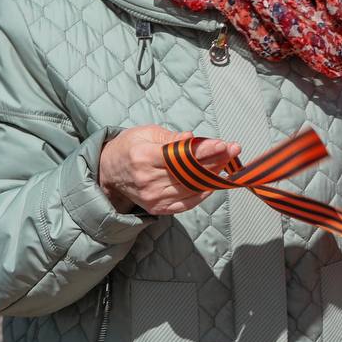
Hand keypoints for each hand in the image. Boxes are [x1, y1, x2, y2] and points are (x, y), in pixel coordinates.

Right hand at [98, 125, 239, 214]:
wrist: (109, 172)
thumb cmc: (130, 147)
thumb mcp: (146, 133)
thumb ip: (171, 137)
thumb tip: (192, 139)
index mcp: (143, 156)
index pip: (180, 155)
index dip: (204, 151)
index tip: (223, 144)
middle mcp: (147, 180)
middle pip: (189, 172)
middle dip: (215, 160)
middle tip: (233, 149)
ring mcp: (152, 197)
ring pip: (191, 187)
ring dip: (212, 175)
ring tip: (227, 162)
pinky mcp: (157, 208)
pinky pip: (186, 204)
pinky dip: (202, 194)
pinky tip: (213, 182)